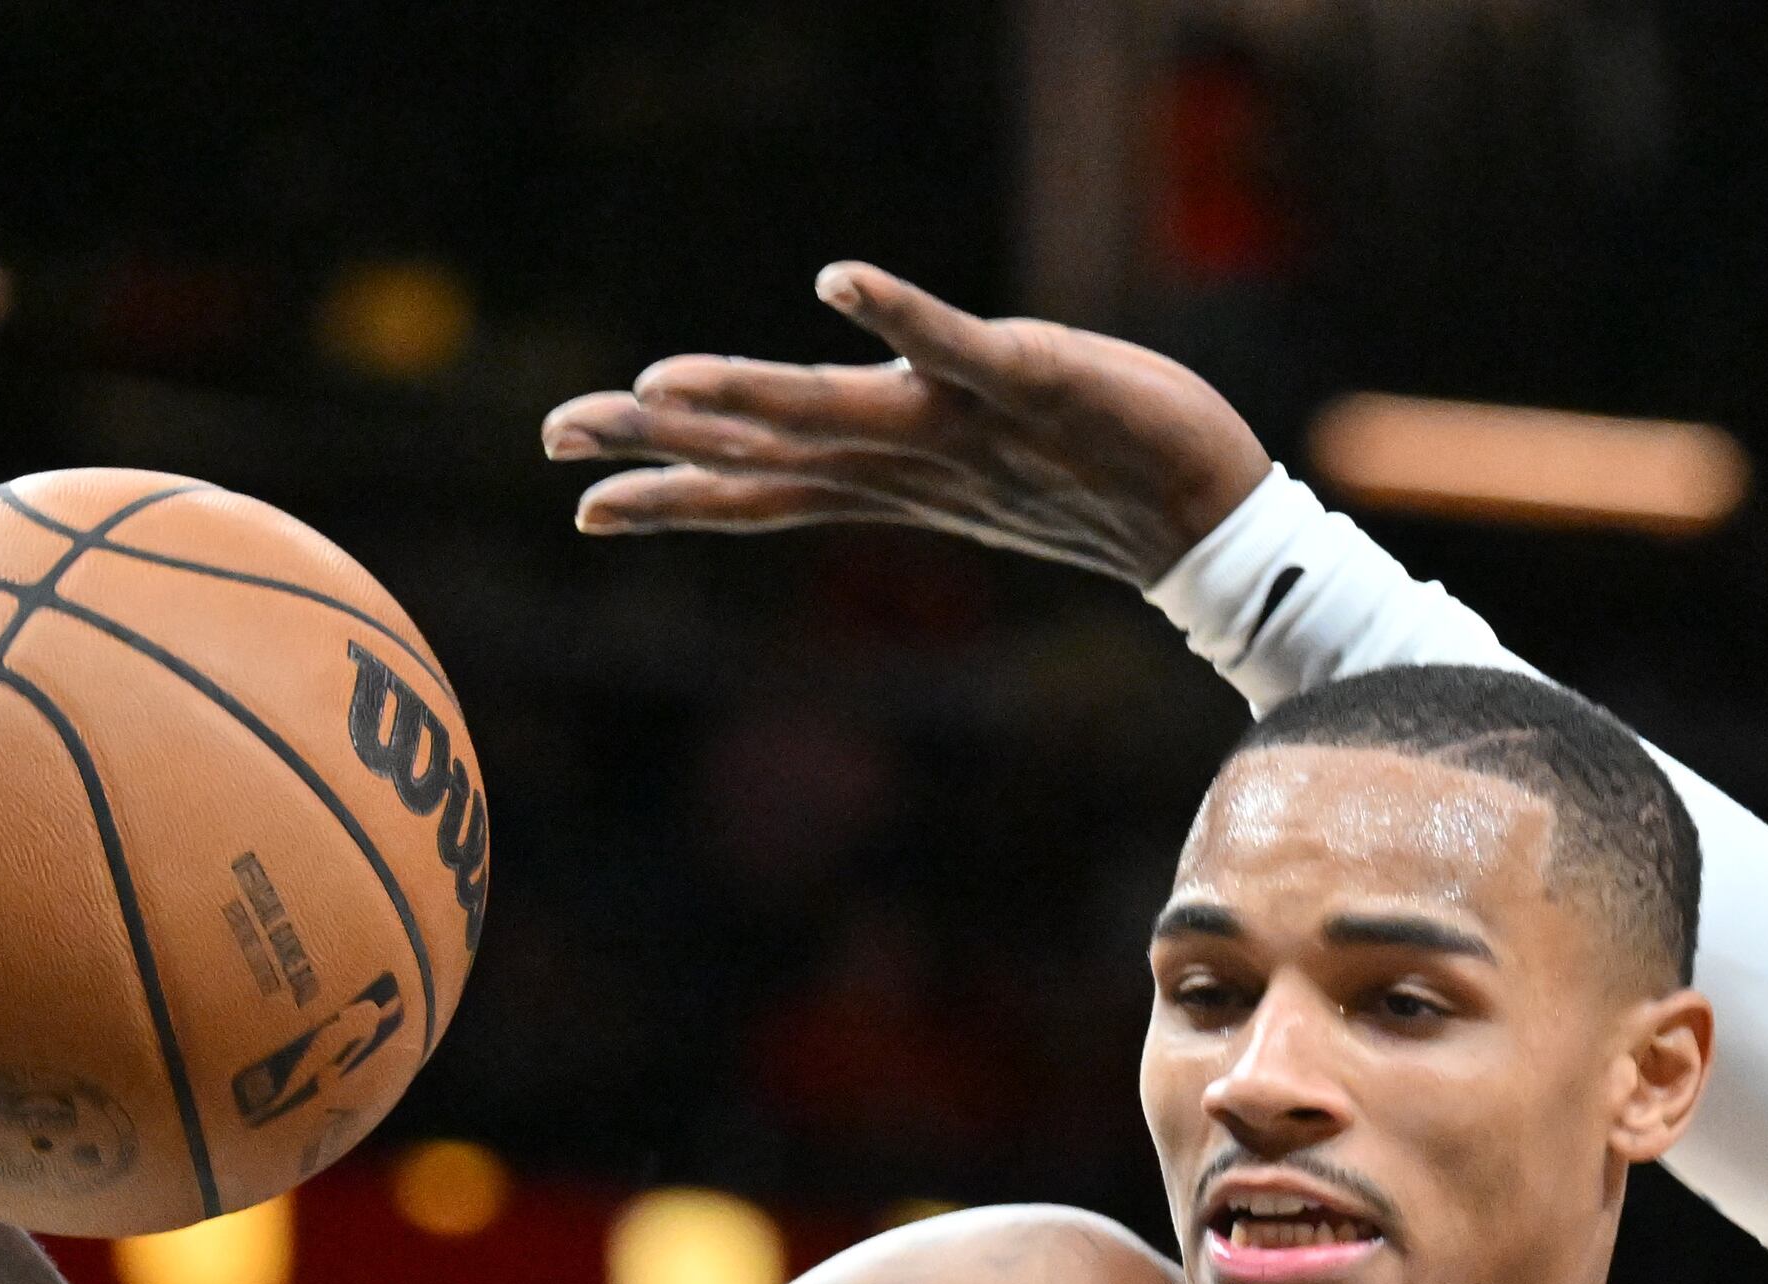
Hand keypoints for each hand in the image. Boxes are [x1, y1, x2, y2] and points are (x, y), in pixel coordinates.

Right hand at [540, 261, 1269, 584]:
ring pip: (832, 414)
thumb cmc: (1091, 484)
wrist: (1207, 520)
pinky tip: (836, 280)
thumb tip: (832, 456)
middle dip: (660, 447)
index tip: (581, 508)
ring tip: (655, 380)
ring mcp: (965, 424)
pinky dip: (897, 313)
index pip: (763, 495)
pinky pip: (953, 343)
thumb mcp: (971, 479)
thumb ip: (892, 462)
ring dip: (744, 394)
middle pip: (765, 454)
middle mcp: (910, 462)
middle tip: (560, 437)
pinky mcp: (1028, 379)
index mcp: (890, 482)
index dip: (672, 502)